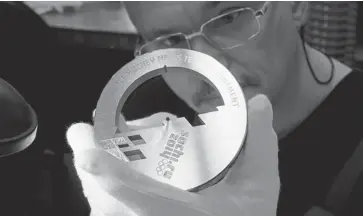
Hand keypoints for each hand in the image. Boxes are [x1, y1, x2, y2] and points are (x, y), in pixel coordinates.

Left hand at [67, 94, 279, 215]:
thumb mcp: (259, 191)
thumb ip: (260, 146)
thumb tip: (260, 102)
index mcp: (174, 213)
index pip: (133, 193)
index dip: (105, 171)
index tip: (82, 141)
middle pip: (99, 191)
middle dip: (88, 154)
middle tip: (88, 131)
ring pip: (97, 200)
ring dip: (92, 171)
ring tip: (95, 145)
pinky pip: (103, 208)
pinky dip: (101, 186)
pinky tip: (110, 173)